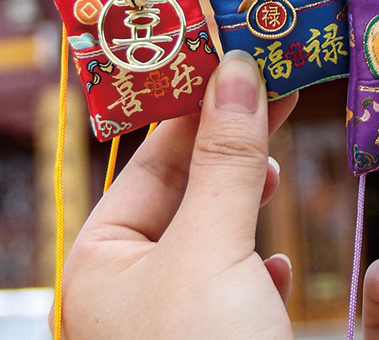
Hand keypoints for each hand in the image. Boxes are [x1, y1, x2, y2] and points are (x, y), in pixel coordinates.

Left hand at [57, 50, 296, 338]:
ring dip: (250, 202)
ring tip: (277, 172)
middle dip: (233, 152)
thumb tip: (238, 70)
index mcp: (101, 262)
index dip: (199, 108)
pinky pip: (236, 283)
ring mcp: (173, 317)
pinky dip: (260, 262)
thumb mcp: (211, 249)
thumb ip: (225, 161)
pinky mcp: (218, 339)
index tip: (242, 66)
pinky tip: (277, 262)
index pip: (152, 161)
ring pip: (215, 235)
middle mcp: (130, 287)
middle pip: (187, 193)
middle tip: (276, 99)